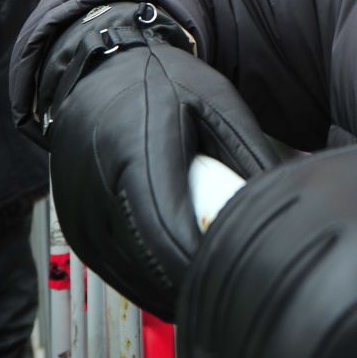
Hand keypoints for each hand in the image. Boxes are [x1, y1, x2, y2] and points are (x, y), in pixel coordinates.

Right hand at [41, 3, 277, 317]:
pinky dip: (144, 279)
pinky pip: (110, 268)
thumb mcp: (217, 104)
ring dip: (167, 288)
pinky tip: (174, 277)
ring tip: (207, 282)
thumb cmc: (162, 81)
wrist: (100, 68)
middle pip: (146, 261)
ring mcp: (78, 207)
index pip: (166, 231)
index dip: (200, 264)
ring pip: (126, 274)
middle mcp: (96, 182)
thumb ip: (248, 157)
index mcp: (134, 147)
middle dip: (189, 282)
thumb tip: (284, 204)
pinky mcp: (73, 223)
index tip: (235, 274)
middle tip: (231, 284)